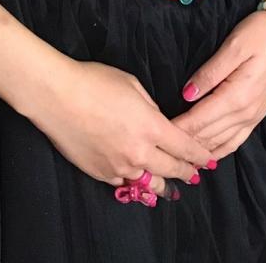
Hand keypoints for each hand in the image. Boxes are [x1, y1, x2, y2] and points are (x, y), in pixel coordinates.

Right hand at [34, 59, 216, 201]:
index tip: (209, 160)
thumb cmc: (94, 81)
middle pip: (171, 169)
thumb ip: (150, 108)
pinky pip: (124, 184)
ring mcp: (118, 167)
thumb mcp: (132, 85)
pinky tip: (138, 180)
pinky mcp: (100, 174)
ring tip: (169, 185)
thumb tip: (157, 122)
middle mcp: (138, 153)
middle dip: (186, 172)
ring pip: (149, 182)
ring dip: (162, 183)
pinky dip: (135, 183)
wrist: (56, 96)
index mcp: (150, 127)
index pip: (184, 148)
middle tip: (194, 174)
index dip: (200, 155)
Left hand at [173, 10, 265, 160]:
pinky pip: (236, 141)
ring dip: (200, 151)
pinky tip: (207, 156)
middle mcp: (246, 113)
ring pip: (221, 143)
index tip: (156, 133)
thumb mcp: (233, 46)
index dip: (177, 128)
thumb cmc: (261, 33)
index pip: (199, 120)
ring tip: (178, 158)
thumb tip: (187, 94)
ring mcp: (253, 116)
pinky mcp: (258, 114)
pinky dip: (219, 151)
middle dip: (184, 143)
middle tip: (160, 148)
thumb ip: (210, 72)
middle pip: (208, 135)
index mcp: (237, 96)